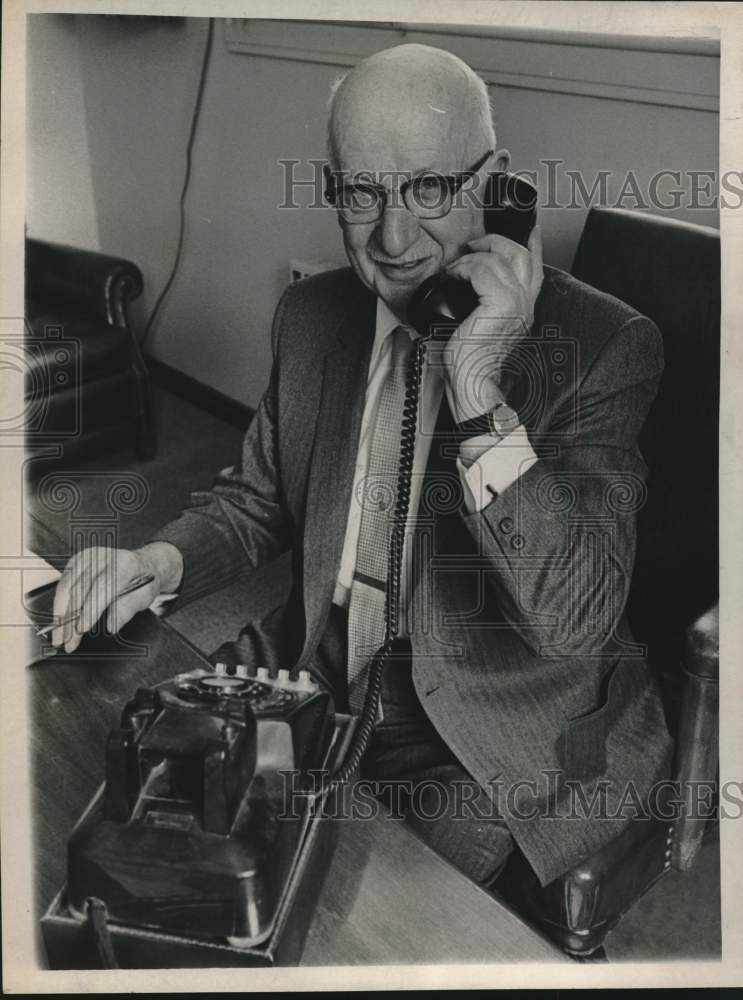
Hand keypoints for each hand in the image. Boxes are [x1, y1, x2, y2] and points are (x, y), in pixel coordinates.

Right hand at [51, 542, 182, 652]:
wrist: (142, 565)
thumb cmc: (143, 582)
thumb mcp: (143, 597)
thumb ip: (127, 609)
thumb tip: (112, 625)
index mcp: (124, 564)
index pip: (102, 588)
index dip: (90, 610)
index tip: (81, 629)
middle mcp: (103, 557)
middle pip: (80, 589)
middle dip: (71, 619)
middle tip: (67, 642)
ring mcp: (88, 557)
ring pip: (66, 587)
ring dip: (60, 615)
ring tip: (59, 636)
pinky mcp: (77, 560)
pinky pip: (63, 583)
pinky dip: (59, 604)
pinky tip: (59, 620)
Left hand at [443, 225, 543, 423]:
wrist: (473, 384)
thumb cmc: (472, 363)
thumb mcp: (481, 324)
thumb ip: (484, 302)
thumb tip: (464, 282)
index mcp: (525, 308)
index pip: (535, 266)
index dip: (530, 243)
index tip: (523, 229)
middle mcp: (526, 304)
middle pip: (520, 254)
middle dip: (495, 241)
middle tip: (475, 243)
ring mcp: (516, 304)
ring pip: (498, 259)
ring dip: (471, 258)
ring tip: (456, 268)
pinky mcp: (500, 305)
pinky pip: (482, 271)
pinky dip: (464, 269)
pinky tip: (453, 276)